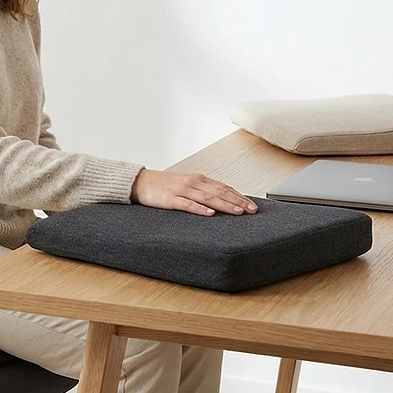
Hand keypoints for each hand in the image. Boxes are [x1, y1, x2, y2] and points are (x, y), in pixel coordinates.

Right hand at [130, 169, 257, 215]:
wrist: (140, 182)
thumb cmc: (164, 185)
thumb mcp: (187, 185)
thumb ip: (203, 191)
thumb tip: (222, 200)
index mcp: (199, 179)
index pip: (224, 187)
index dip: (239, 196)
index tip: (252, 205)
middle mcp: (193, 182)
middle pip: (220, 192)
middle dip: (238, 201)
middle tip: (252, 211)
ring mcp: (182, 190)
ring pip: (208, 198)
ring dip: (225, 205)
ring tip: (238, 212)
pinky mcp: (170, 199)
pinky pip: (187, 204)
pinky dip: (200, 209)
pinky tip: (210, 214)